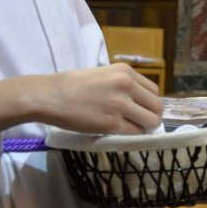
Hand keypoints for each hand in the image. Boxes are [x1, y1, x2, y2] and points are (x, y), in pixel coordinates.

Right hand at [0, 63, 163, 134]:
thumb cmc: (72, 85)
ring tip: (131, 128)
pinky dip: (131, 135)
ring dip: (144, 128)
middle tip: (139, 122)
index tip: (141, 110)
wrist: (49, 96)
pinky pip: (134, 133)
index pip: (154, 91)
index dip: (149, 103)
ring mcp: (120, 104)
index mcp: (125, 71)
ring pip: (151, 121)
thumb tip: (141, 101)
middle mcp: (127, 85)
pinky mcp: (111, 123)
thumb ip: (123, 84)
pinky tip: (120, 133)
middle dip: (151, 116)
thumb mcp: (104, 74)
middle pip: (157, 106)